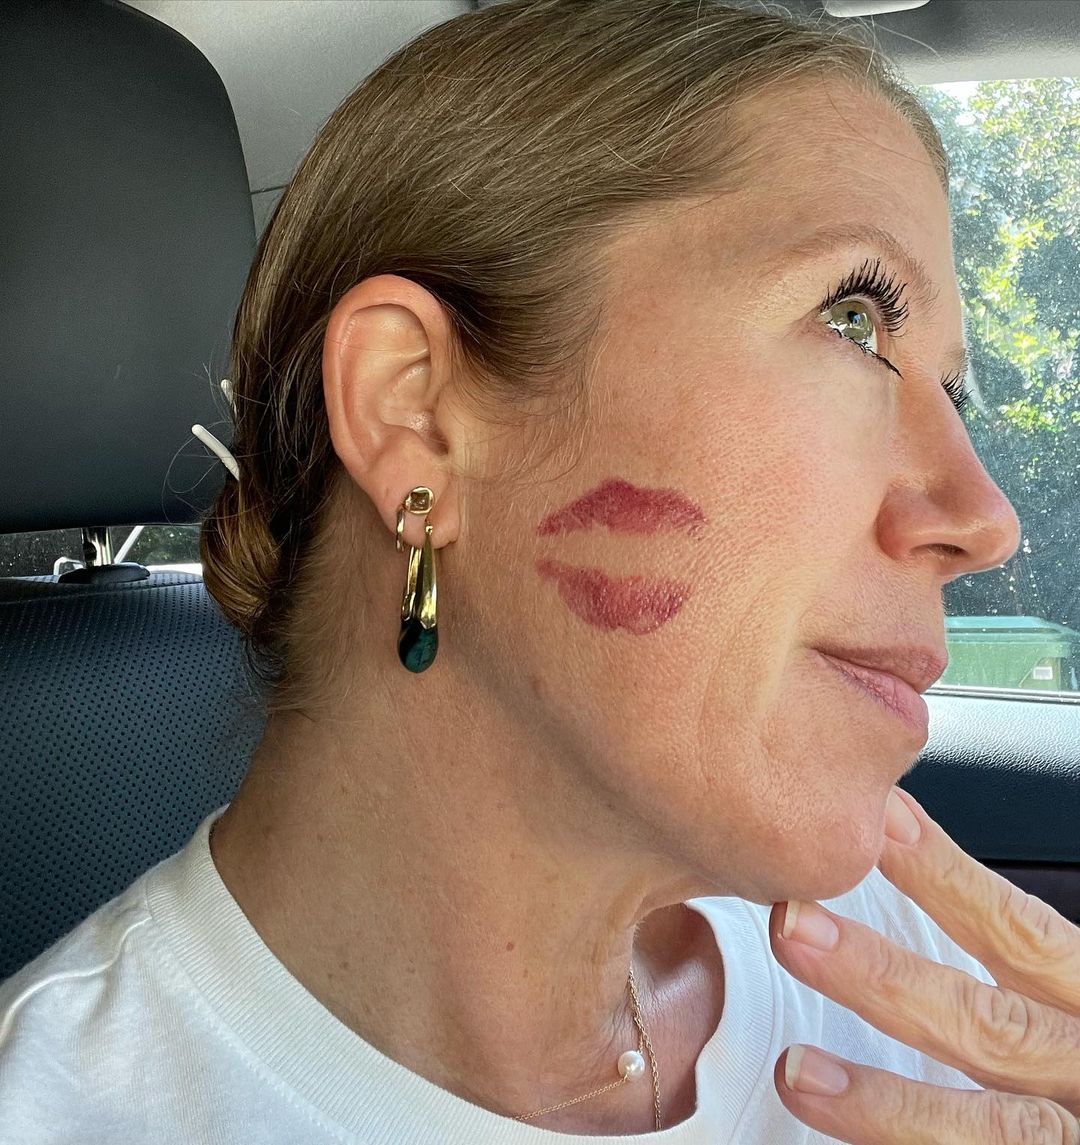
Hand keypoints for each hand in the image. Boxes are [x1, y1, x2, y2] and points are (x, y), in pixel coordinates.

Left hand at [767, 785, 1079, 1143]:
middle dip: (886, 977)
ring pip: (993, 1130)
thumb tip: (915, 869)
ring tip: (799, 1072)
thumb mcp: (1074, 1002)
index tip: (878, 822)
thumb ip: (1022, 975)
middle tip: (795, 927)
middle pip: (991, 1026)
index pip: (1020, 931)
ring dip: (888, 1105)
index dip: (947, 875)